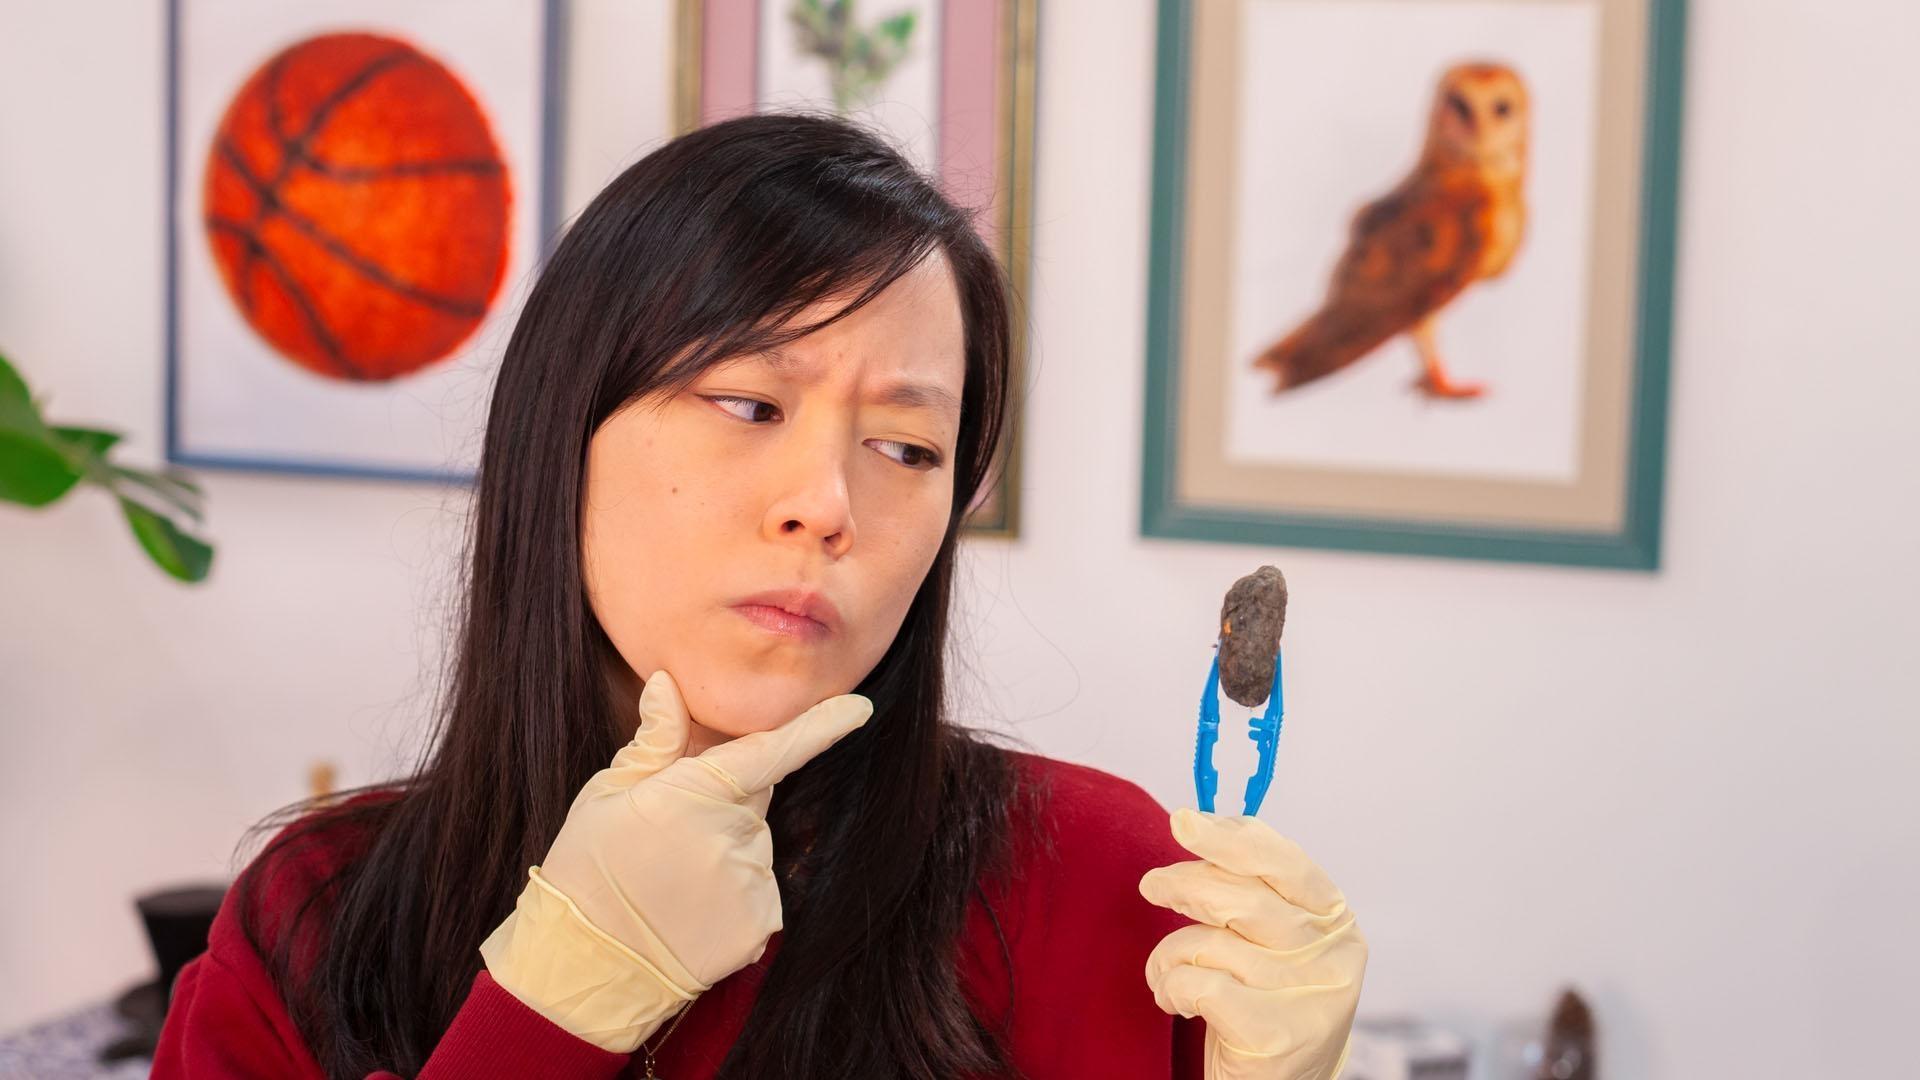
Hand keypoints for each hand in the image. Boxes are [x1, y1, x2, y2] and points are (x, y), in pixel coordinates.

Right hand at [480, 669, 871, 1051]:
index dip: (823, 726)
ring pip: (752, 848)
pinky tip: (687, 912)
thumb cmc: (586, 871)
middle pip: (752, 800)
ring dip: (723, 853)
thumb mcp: (607, 795)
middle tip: (667, 835)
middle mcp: (735, 837)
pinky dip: (731, 896)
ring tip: (668, 882)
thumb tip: (668, 685)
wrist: (584, 968)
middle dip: (722, 805)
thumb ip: (654, 740)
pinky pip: (757, 892)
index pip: (775, 750)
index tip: (861, 707)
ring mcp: (752, 884)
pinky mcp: (760, 925)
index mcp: (696, 793)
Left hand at [1138, 808, 1366, 1079]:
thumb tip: (1201, 822)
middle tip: (1152, 885)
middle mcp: (1334, 958)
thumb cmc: (1264, 1003)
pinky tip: (1176, 1002)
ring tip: (1167, 973)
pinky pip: (1196, 983)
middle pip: (1243, 897)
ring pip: (1211, 942)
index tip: (1184, 821)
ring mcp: (1309, 999)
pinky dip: (1170, 987)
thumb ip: (1252, 890)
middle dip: (1185, 884)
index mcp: (1336, 922)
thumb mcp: (1272, 942)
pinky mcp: (1274, 1035)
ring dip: (1169, 954)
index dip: (1231, 838)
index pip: (1285, 863)